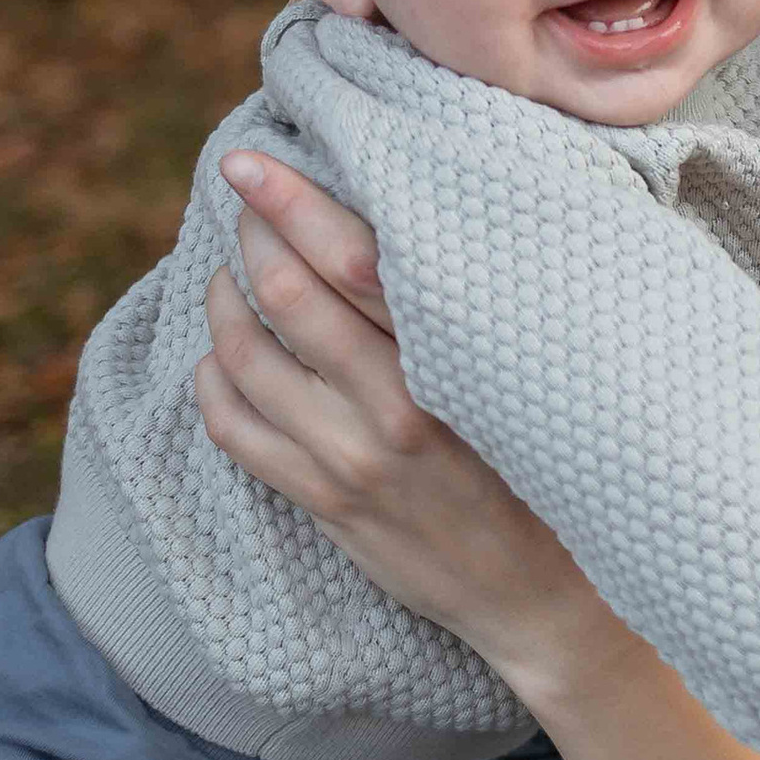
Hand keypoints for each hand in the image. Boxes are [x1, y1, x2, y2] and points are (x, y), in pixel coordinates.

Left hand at [192, 149, 610, 698]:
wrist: (544, 597)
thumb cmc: (547, 467)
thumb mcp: (521, 379)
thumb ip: (461, 315)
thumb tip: (401, 227)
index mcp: (454, 362)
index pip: (358, 259)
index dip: (295, 202)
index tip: (254, 161)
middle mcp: (398, 407)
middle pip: (291, 294)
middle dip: (249, 235)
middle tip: (241, 198)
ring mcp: (352, 460)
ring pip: (246, 360)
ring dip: (222, 302)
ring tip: (227, 275)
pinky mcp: (326, 503)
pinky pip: (236, 432)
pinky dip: (212, 382)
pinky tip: (219, 360)